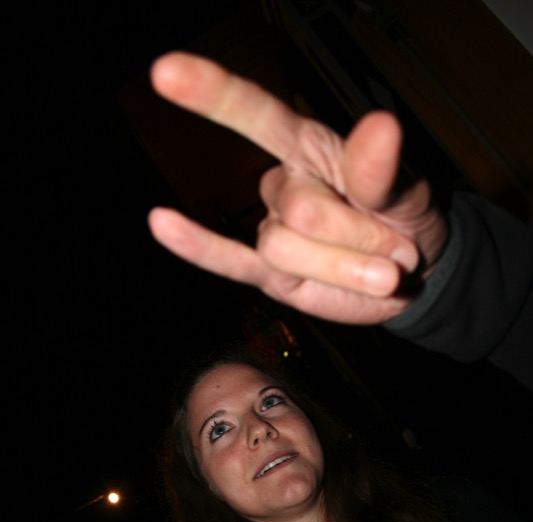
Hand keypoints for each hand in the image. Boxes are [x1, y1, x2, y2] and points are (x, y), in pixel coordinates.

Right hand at [147, 53, 448, 323]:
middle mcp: (283, 186)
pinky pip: (228, 261)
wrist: (408, 275)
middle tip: (395, 250)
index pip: (257, 115)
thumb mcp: (406, 191)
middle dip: (354, 237)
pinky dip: (198, 247)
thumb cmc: (402, 218)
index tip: (167, 72)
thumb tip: (381, 125)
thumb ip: (381, 170)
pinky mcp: (268, 274)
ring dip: (339, 268)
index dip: (214, 93)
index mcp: (310, 149)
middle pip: (297, 210)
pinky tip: (163, 224)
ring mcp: (273, 231)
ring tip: (378, 272)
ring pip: (282, 248)